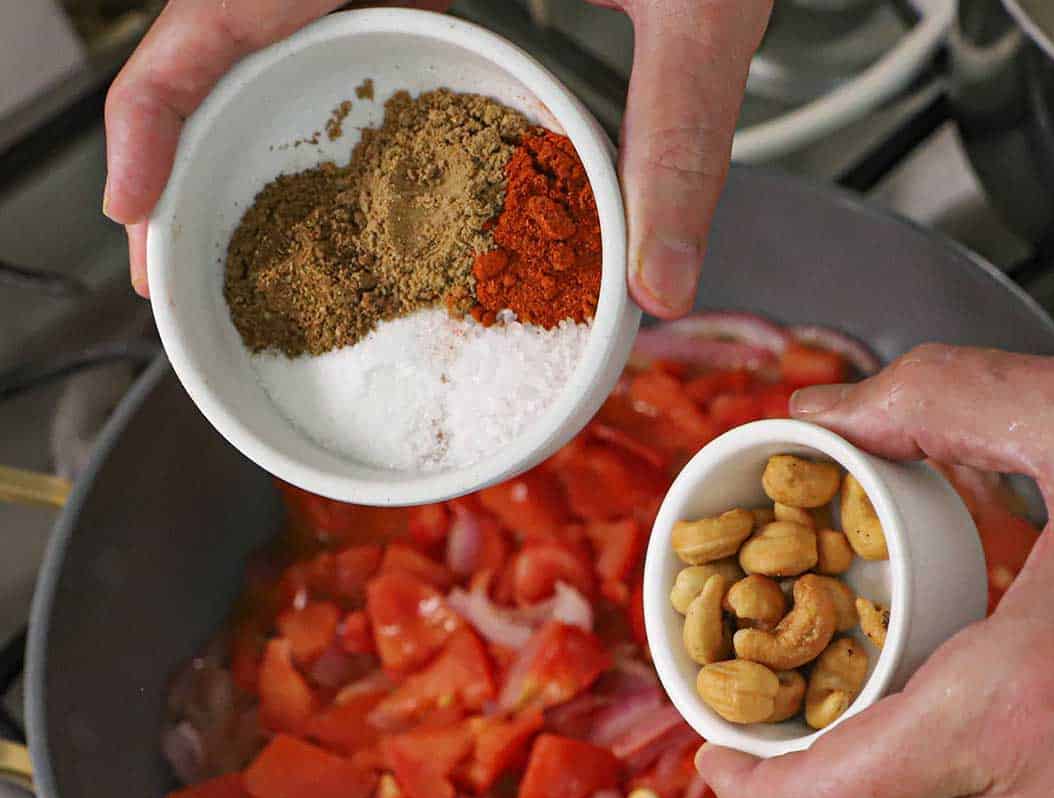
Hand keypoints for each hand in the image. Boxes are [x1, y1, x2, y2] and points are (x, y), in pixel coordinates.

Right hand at [103, 0, 770, 315]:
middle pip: (234, 35)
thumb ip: (678, 136)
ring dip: (247, 140)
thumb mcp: (699, 5)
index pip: (227, 5)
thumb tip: (661, 287)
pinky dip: (332, 118)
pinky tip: (344, 190)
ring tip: (239, 247)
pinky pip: (349, 35)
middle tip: (174, 263)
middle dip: (187, 148)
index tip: (129, 204)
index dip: (156, 101)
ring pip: (283, 40)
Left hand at [695, 346, 1053, 797]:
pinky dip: (1005, 785)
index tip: (719, 758)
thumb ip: (943, 403)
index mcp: (1020, 708)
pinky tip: (1034, 713)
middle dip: (829, 760)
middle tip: (809, 693)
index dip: (750, 791)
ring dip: (921, 769)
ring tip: (924, 685)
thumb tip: (832, 412)